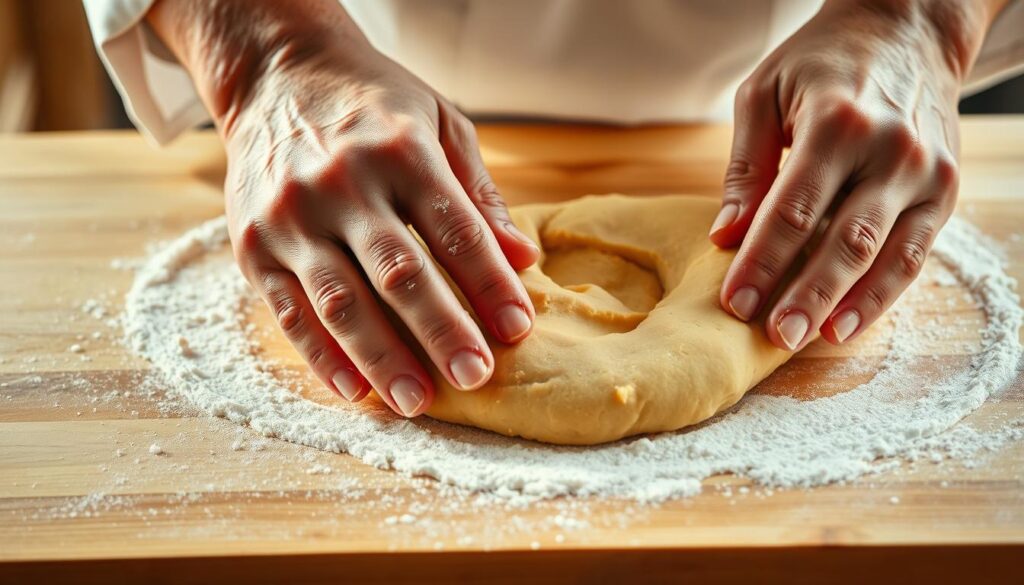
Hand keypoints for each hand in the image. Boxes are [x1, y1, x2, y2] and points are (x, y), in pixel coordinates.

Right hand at [148, 0, 539, 416]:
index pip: (456, 230)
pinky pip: (289, 311)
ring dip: (382, 357)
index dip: (490, 284)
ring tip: (418, 401)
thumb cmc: (372, 105)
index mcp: (400, 151)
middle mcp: (342, 184)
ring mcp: (291, 217)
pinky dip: (322, 355)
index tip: (519, 328)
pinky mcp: (251, 245)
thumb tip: (523, 258)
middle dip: (442, 331)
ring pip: (341, 302)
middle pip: (400, 273)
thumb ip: (478, 195)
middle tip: (477, 378)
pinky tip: (355, 389)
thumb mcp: (438, 124)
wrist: (276, 75)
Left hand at [710, 0, 1002, 350]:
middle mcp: (890, 150)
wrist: (908, 29)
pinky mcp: (946, 189)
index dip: (762, 261)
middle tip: (771, 337)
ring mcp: (926, 172)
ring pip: (885, 254)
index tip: (733, 301)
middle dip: (804, 294)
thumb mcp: (765, 94)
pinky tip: (848, 323)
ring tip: (807, 339)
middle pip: (842, 239)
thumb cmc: (823, 61)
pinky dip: (884, 294)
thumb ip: (746, 167)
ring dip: (844, 303)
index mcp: (837, 122)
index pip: (792, 209)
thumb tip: (725, 236)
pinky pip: (915, 253)